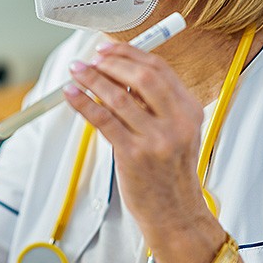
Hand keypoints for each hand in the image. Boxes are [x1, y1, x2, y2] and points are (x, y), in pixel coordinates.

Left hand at [63, 42, 210, 233]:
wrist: (175, 213)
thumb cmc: (170, 173)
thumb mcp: (178, 132)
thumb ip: (156, 104)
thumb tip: (120, 74)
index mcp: (190, 111)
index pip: (160, 69)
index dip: (130, 54)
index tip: (109, 49)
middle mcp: (177, 122)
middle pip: (141, 77)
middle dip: (111, 63)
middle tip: (92, 60)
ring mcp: (156, 139)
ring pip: (118, 97)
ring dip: (92, 79)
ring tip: (77, 72)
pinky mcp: (133, 155)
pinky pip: (103, 120)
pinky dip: (84, 102)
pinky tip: (72, 94)